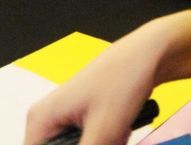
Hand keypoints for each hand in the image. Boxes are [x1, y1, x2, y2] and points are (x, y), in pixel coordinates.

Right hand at [25, 26, 163, 144]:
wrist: (149, 55)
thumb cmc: (122, 79)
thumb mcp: (104, 132)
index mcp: (41, 120)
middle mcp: (47, 120)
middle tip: (111, 137)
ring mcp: (65, 119)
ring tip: (116, 132)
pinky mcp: (83, 120)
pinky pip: (89, 144)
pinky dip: (106, 143)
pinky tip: (119, 130)